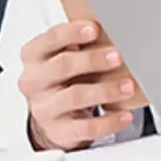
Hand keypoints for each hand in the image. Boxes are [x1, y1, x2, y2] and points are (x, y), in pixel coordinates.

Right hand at [18, 21, 141, 150]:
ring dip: (105, 90)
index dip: (72, 33)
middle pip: (62, 66)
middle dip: (92, 60)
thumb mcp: (63, 56)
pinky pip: (85, 128)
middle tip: (117, 56)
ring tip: (127, 86)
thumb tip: (113, 35)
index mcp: (34, 56)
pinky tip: (124, 115)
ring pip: (75, 97)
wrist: (51, 115)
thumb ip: (79, 45)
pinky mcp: (57, 131)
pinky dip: (108, 121)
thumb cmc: (63, 77)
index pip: (50, 39)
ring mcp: (44, 108)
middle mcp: (34, 82)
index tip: (94, 28)